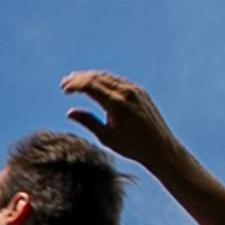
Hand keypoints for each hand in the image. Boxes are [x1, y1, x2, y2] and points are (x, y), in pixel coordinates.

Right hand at [59, 69, 180, 172]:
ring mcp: (135, 90)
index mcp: (116, 104)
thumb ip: (88, 122)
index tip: (64, 89)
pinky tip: (97, 85)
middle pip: (98, 77)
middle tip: (66, 82)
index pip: (90, 85)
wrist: (160, 147)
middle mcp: (126, 92)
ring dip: (91, 78)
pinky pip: (119, 81)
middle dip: (80, 78)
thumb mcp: (106, 137)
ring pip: (108, 77)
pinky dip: (104, 81)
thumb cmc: (132, 146)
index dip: (75, 85)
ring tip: (78, 81)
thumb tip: (70, 112)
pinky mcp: (140, 92)